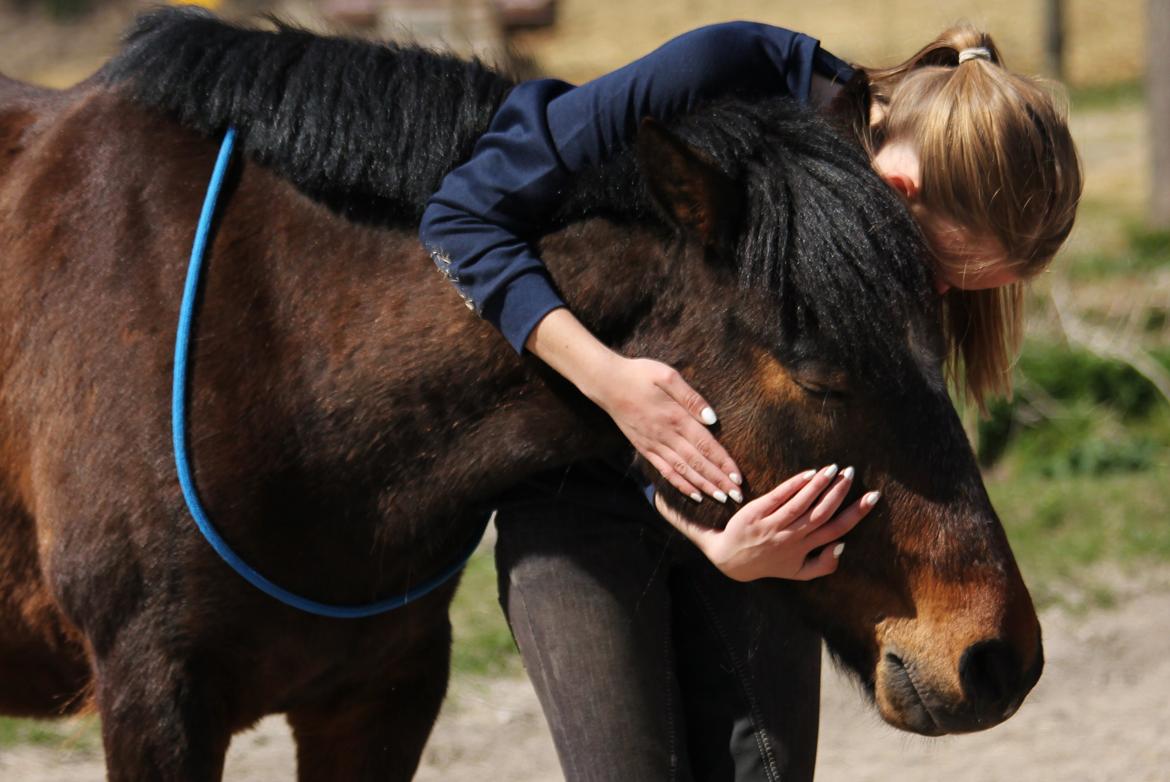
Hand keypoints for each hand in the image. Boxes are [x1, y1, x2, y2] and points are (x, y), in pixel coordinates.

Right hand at [524, 308, 739, 501]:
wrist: (607, 383)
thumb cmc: (639, 374)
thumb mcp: (667, 376)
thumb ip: (691, 398)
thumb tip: (712, 419)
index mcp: (676, 417)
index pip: (706, 445)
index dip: (723, 463)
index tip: (738, 478)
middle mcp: (666, 436)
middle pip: (698, 463)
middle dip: (718, 481)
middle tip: (737, 496)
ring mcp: (654, 444)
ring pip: (683, 471)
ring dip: (703, 486)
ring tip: (720, 498)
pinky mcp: (644, 448)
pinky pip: (665, 471)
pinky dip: (680, 484)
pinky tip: (693, 494)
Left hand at [655, 464, 879, 581]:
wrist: (730, 560)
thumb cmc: (770, 563)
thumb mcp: (798, 573)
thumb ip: (824, 565)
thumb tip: (843, 546)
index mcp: (804, 549)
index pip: (835, 529)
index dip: (855, 513)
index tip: (872, 496)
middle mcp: (790, 537)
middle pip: (821, 513)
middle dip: (839, 492)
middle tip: (852, 473)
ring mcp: (773, 524)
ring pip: (802, 503)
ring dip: (820, 485)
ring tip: (835, 468)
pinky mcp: (756, 512)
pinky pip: (779, 496)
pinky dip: (795, 485)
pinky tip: (810, 473)